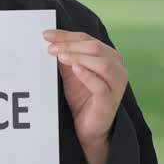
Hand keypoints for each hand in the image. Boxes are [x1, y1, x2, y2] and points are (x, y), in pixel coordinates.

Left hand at [43, 29, 126, 146]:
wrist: (88, 128)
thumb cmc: (81, 98)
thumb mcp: (70, 73)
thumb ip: (65, 57)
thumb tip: (49, 41)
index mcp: (109, 57)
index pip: (87, 39)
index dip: (66, 35)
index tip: (46, 35)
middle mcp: (117, 68)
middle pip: (95, 48)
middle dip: (70, 45)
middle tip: (50, 48)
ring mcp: (116, 84)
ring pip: (102, 63)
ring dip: (79, 57)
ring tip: (60, 56)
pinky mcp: (110, 100)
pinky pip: (101, 85)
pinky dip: (87, 74)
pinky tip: (75, 68)